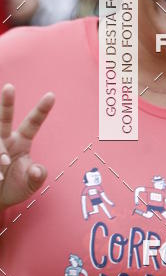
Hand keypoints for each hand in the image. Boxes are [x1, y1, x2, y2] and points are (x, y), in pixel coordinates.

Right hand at [0, 84, 54, 209]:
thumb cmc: (15, 188)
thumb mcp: (30, 185)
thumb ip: (38, 177)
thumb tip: (37, 170)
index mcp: (21, 141)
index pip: (33, 123)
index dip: (42, 110)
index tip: (51, 95)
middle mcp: (5, 139)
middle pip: (4, 118)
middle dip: (6, 102)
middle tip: (9, 86)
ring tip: (2, 170)